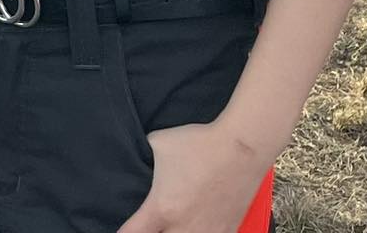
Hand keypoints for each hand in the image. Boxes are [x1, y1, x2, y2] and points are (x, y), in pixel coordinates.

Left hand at [117, 121, 272, 232]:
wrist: (242, 148)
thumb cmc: (199, 143)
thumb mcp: (158, 142)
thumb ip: (144, 157)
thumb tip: (138, 156)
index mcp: (162, 209)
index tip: (124, 228)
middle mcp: (183, 228)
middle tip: (150, 224)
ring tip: (173, 224)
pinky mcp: (226, 232)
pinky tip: (195, 225)